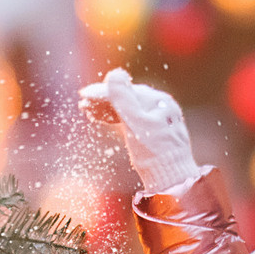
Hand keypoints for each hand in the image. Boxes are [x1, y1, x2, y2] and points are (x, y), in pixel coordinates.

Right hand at [79, 68, 203, 195]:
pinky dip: (117, 118)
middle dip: (103, 100)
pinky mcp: (154, 131)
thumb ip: (124, 100)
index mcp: (157, 101)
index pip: (125, 91)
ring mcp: (158, 118)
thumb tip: (114, 74)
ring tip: (89, 113)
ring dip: (107, 108)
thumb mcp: (137, 125)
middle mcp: (160, 106)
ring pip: (128, 108)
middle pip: (126, 97)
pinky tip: (105, 120)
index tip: (83, 96)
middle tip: (82, 104)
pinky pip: (132, 118)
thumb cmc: (155, 154)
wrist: (171, 180)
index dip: (102, 92)